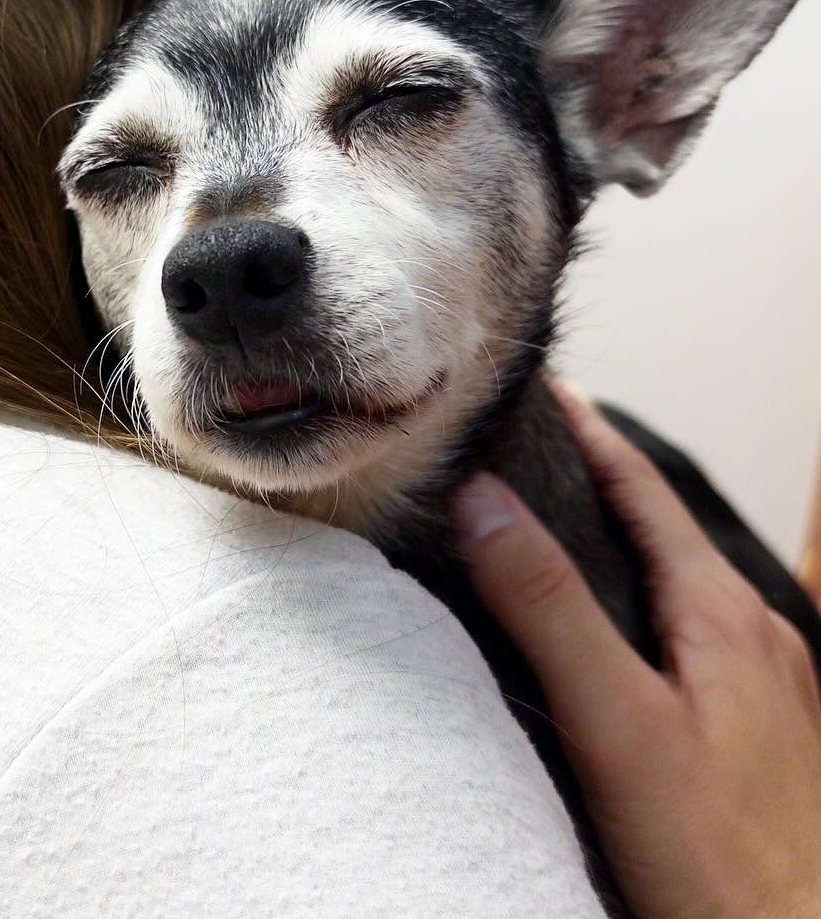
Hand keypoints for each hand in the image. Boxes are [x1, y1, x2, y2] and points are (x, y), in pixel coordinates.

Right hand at [452, 376, 820, 918]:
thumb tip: (481, 496)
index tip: (540, 386)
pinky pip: (690, 637)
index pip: (643, 488)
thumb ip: (546, 604)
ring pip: (677, 584)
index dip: (589, 431)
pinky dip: (636, 604)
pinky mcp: (761, 735)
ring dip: (615, 543)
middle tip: (524, 447)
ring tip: (548, 526)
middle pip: (662, 530)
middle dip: (596, 481)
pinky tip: (605, 636)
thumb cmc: (720, 861)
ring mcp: (767, 687)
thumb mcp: (616, 720)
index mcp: (724, 613)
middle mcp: (757, 636)